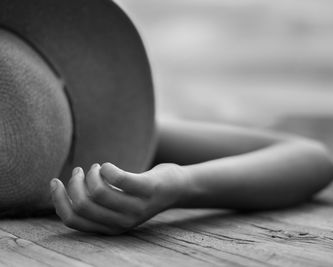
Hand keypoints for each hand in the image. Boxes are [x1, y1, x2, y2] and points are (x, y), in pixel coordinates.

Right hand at [50, 163, 186, 234]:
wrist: (176, 189)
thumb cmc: (139, 194)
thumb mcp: (116, 205)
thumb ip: (96, 204)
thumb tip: (62, 189)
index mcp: (110, 228)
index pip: (73, 220)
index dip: (58, 200)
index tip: (55, 182)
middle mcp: (122, 222)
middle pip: (82, 204)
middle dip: (74, 184)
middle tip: (80, 171)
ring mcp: (136, 207)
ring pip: (98, 191)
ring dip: (91, 174)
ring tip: (98, 168)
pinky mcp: (147, 190)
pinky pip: (118, 178)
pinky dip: (107, 168)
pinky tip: (108, 166)